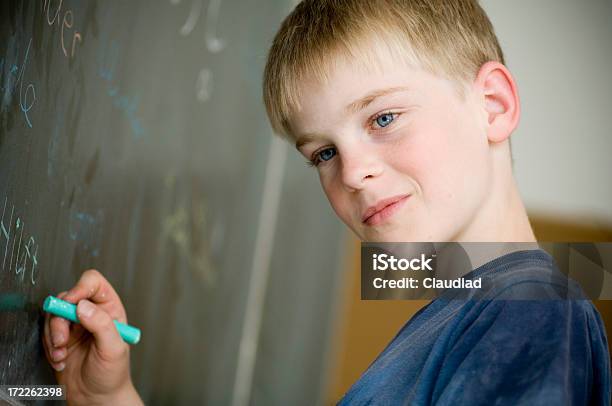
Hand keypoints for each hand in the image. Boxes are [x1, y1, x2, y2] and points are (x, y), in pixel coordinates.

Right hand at [42, 269, 142, 404]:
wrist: (96, 396)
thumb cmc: (112, 374)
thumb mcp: (113, 348)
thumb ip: (101, 324)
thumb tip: (84, 306)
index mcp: (110, 309)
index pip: (93, 283)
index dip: (81, 287)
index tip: (73, 302)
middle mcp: (91, 313)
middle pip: (67, 297)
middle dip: (60, 319)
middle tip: (62, 339)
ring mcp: (74, 325)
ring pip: (53, 314)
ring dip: (53, 336)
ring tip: (62, 354)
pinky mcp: (61, 337)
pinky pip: (46, 332)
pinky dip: (49, 346)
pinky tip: (61, 359)